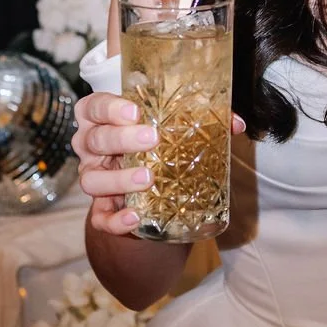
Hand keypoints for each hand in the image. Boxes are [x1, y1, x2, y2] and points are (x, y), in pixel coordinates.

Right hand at [72, 91, 245, 238]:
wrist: (149, 188)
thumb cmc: (156, 146)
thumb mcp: (172, 129)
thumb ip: (201, 121)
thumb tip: (235, 123)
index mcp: (103, 120)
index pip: (94, 106)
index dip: (110, 107)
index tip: (136, 111)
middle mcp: (92, 148)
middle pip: (94, 139)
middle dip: (121, 139)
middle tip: (153, 138)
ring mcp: (95, 179)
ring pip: (91, 180)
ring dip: (118, 179)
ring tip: (148, 178)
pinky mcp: (102, 210)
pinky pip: (99, 218)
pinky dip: (115, 220)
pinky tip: (135, 217)